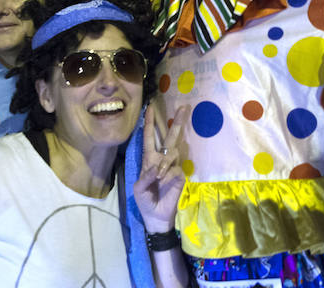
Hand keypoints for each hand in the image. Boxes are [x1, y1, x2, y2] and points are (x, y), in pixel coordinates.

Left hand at [133, 105, 188, 233]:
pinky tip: (162, 182)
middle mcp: (162, 159)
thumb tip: (156, 167)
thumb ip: (145, 176)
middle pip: (170, 137)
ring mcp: (173, 167)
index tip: (149, 107)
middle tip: (185, 107)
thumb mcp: (139, 189)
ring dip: (164, 162)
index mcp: (149, 159)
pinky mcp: (180, 176)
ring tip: (158, 176)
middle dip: (177, 121)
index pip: (149, 137)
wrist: (156, 217)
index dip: (148, 123)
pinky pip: (175, 169)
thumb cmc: (145, 201)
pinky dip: (167, 174)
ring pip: (173, 152)